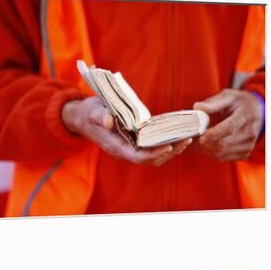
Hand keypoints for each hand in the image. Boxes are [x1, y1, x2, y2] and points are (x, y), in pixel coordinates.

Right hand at [62, 96, 191, 165]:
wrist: (82, 116)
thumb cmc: (88, 113)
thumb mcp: (91, 111)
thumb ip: (100, 116)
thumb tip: (109, 121)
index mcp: (115, 146)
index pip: (138, 157)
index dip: (154, 154)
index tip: (169, 146)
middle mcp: (125, 150)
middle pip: (151, 158)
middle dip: (169, 151)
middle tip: (187, 140)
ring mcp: (131, 146)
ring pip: (155, 154)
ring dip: (172, 148)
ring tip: (188, 138)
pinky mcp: (136, 139)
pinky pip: (153, 145)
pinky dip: (167, 141)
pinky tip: (178, 133)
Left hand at [193, 89, 263, 161]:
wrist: (255, 111)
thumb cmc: (238, 102)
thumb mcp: (227, 96)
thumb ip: (213, 103)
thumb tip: (197, 106)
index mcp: (245, 115)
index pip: (229, 128)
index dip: (213, 134)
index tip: (200, 137)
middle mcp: (249, 132)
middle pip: (224, 144)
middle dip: (205, 144)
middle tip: (191, 140)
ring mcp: (249, 144)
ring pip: (223, 153)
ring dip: (206, 150)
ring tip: (195, 142)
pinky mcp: (245, 152)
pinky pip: (225, 158)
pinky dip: (212, 154)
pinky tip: (205, 146)